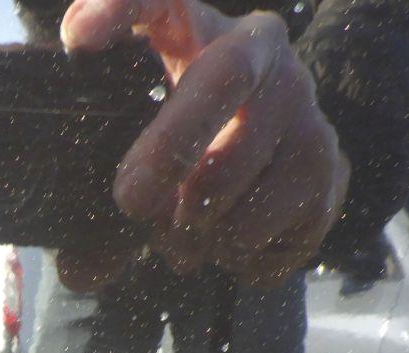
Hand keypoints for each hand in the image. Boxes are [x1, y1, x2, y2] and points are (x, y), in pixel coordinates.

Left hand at [61, 0, 349, 288]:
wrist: (260, 178)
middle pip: (225, 74)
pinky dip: (237, 253)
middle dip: (171, 147)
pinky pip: (277, 221)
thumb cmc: (169, 154)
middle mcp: (258, 48)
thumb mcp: (123, 156)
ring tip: (178, 239)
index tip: (78, 38)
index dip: (117, 7)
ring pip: (250, 164)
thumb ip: (90, 198)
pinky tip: (224, 245)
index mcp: (188, 29)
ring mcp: (303, 103)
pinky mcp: (329, 163)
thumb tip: (79, 271)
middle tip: (130, 202)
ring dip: (198, 225)